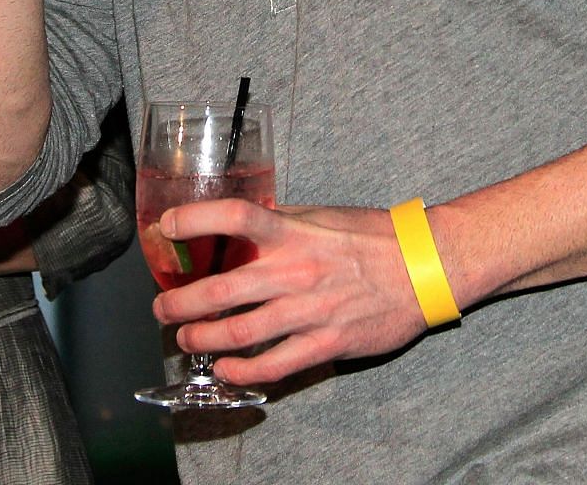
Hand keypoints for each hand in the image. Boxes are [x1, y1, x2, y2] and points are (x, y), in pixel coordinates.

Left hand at [152, 202, 429, 384]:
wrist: (425, 268)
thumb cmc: (375, 237)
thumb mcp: (323, 215)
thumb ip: (282, 220)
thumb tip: (242, 222)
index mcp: (294, 232)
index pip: (233, 217)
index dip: (193, 220)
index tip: (166, 227)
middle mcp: (295, 272)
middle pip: (220, 289)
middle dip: (179, 302)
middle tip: (161, 307)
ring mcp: (309, 311)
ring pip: (237, 333)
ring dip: (200, 338)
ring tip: (184, 337)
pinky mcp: (325, 343)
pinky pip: (272, 365)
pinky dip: (239, 371)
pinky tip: (224, 368)